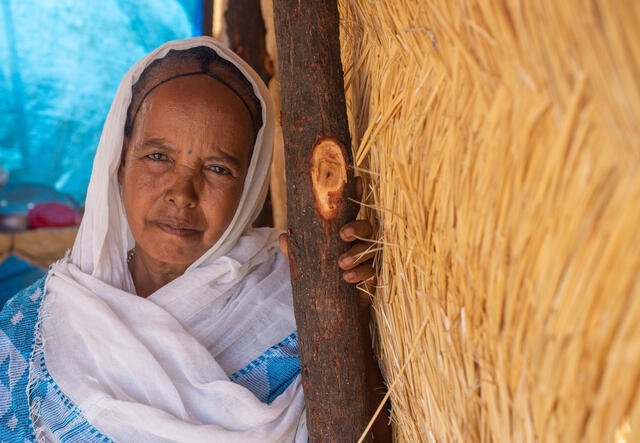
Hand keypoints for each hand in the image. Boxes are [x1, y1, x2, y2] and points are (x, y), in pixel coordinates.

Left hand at [279, 177, 376, 306]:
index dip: (356, 194)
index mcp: (345, 232)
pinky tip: (348, 277)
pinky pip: (371, 271)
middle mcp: (360, 242)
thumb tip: (282, 238)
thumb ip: (297, 251)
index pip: (352, 210)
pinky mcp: (372, 277)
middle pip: (367, 226)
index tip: (357, 179)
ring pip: (370, 248)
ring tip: (342, 264)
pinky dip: (360, 273)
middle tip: (344, 234)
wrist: (334, 310)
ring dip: (357, 254)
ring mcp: (368, 259)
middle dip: (358, 226)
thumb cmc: (322, 278)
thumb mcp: (307, 263)